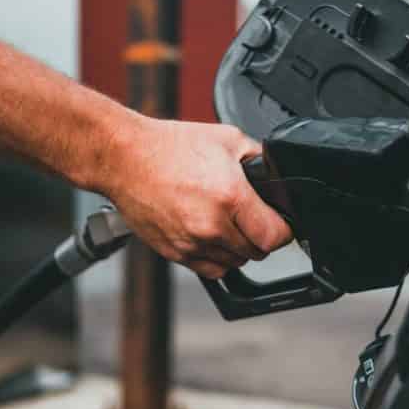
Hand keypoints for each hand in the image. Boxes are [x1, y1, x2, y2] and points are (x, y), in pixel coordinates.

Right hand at [104, 117, 291, 278]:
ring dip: (238, 248)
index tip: (280, 222)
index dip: (283, 229)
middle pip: (257, 252)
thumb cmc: (170, 146)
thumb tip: (276, 175)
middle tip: (251, 216)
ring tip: (228, 222)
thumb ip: (258, 160)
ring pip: (235, 264)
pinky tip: (212, 235)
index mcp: (230, 196)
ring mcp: (191, 243)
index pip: (276, 236)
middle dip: (260, 236)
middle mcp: (212, 225)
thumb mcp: (227, 139)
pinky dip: (217, 257)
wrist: (125, 157)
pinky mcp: (175, 253)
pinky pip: (210, 269)